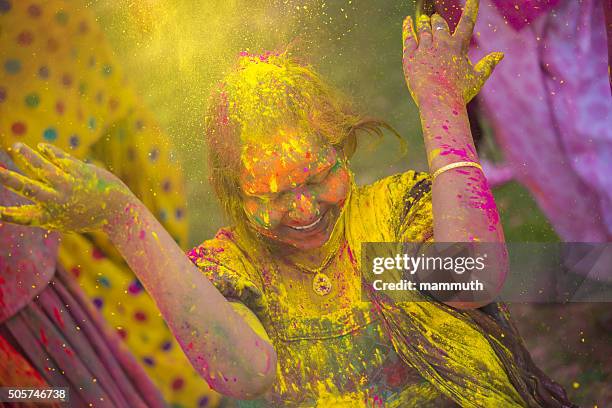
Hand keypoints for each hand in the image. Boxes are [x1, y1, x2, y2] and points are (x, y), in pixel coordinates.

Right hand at [0, 143, 132, 231]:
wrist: (118, 211)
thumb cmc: (87, 217)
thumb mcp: (64, 219)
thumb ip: (45, 211)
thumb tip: (22, 204)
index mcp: (51, 217)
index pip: (22, 217)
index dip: (7, 214)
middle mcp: (58, 200)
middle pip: (27, 188)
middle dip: (8, 179)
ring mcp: (68, 184)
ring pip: (42, 167)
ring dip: (27, 155)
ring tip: (16, 146)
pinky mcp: (79, 171)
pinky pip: (60, 158)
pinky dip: (49, 151)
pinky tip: (41, 147)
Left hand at [402, 0, 502, 105]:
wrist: (439, 102)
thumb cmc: (460, 94)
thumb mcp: (477, 79)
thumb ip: (488, 64)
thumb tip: (500, 55)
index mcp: (458, 46)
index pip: (467, 22)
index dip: (471, 9)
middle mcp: (441, 43)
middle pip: (439, 25)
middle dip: (438, 21)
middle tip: (436, 19)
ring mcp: (425, 49)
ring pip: (424, 29)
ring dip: (424, 23)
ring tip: (424, 20)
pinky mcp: (410, 56)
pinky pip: (408, 37)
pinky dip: (408, 28)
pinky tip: (407, 21)